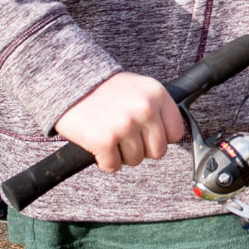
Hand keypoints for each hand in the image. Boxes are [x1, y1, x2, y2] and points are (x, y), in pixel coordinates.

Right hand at [54, 72, 185, 173]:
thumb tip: (170, 135)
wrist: (72, 82)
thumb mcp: (141, 88)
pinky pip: (113, 166)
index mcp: (158, 95)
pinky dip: (105, 161)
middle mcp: (145, 110)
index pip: (176, 132)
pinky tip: (100, 147)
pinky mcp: (105, 141)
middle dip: (143, 149)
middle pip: (158, 151)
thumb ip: (157, 108)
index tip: (150, 136)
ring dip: (122, 155)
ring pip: (136, 160)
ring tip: (112, 137)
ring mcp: (126, 126)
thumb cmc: (106, 88)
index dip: (162, 138)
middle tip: (128, 140)